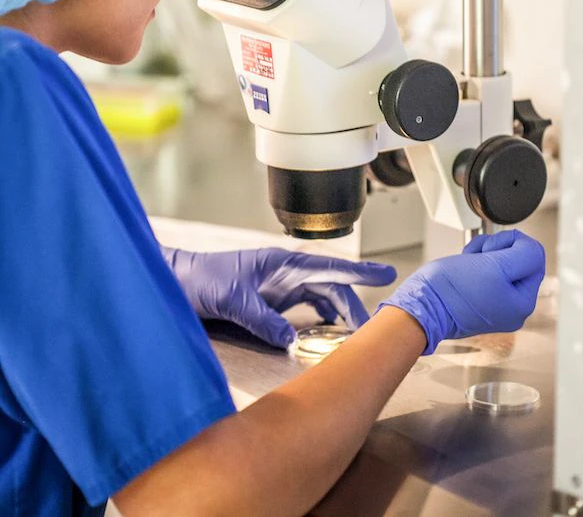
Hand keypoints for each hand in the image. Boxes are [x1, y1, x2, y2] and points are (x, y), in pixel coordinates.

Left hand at [161, 246, 396, 348]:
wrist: (176, 284)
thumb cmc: (200, 279)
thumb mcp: (231, 298)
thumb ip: (262, 318)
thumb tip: (291, 340)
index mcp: (280, 263)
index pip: (327, 266)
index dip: (358, 270)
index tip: (386, 274)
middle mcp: (284, 274)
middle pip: (330, 287)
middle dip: (352, 306)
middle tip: (369, 329)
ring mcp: (278, 289)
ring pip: (319, 301)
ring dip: (337, 316)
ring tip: (353, 337)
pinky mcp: (270, 305)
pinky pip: (303, 313)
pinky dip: (318, 323)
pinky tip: (324, 336)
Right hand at [379, 230, 544, 354]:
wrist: (421, 305)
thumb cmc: (452, 289)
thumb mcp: (496, 265)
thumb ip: (525, 253)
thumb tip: (533, 247)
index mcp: (523, 303)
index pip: (534, 257)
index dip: (512, 243)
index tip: (491, 248)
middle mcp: (513, 308)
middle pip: (517, 260)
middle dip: (495, 250)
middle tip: (478, 256)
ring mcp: (495, 305)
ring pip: (500, 263)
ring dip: (483, 255)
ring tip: (467, 263)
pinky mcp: (480, 300)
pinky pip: (487, 273)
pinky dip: (475, 264)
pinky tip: (463, 268)